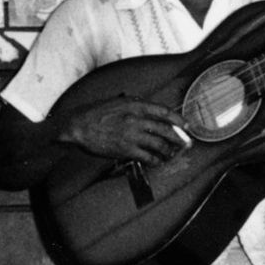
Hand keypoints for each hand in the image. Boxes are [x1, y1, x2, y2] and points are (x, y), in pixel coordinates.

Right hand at [59, 97, 192, 166]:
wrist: (78, 126)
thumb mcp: (117, 101)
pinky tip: (157, 162)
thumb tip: (150, 111)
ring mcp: (132, 135)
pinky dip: (155, 160)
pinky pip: (147, 156)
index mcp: (135, 105)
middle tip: (186, 144)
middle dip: (179, 139)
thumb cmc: (95, 113)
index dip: (178, 119)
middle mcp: (136, 119)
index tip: (186, 125)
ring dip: (168, 151)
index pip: (164, 112)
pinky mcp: (125, 149)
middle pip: (165, 130)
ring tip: (171, 155)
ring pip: (159, 145)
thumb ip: (134, 105)